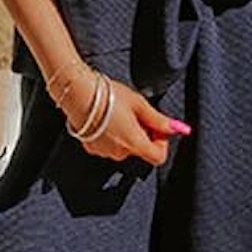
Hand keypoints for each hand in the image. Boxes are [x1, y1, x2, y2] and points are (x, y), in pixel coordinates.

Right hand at [62, 71, 188, 166]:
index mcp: (134, 143)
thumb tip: (175, 128)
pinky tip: (105, 118)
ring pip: (124, 147)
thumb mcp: (138, 104)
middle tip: (137, 113)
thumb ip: (158, 119)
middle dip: (143, 134)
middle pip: (140, 150)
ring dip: (126, 134)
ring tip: (118, 113)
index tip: (157, 128)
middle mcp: (120, 153)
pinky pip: (108, 145)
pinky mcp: (91, 148)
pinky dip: (111, 135)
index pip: (158, 157)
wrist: (76, 94)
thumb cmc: (107, 95)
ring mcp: (104, 152)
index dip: (162, 143)